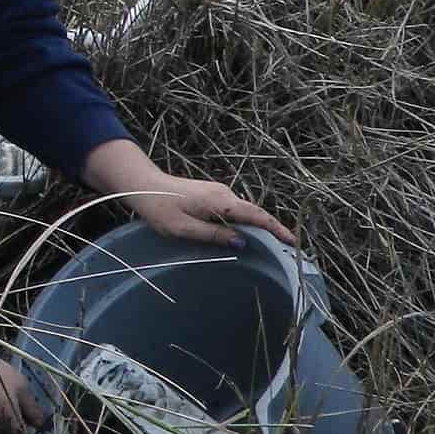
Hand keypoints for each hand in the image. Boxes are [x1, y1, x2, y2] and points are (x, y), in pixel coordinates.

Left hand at [82, 139, 298, 248]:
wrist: (141, 185)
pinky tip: (249, 234)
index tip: (293, 242)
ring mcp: (219, 192)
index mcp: (220, 201)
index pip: (256, 216)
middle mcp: (224, 193)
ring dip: (260, 225)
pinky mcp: (213, 194)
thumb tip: (242, 243)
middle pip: (256, 213)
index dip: (276, 229)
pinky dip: (247, 221)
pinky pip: (236, 209)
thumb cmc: (159, 208)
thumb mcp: (184, 228)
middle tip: (289, 248)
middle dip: (274, 229)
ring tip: (274, 245)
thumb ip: (213, 235)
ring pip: (246, 210)